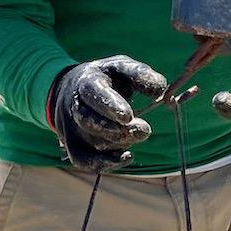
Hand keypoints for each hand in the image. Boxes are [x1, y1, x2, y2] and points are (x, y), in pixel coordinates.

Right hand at [47, 57, 167, 171]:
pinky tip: (127, 156)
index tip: (129, 116)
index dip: (110, 106)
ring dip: (118, 143)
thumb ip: (140, 74)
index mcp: (87, 81)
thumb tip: (160, 89)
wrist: (75, 88)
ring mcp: (70, 126)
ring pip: (91, 141)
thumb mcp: (122, 67)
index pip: (93, 93)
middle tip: (145, 130)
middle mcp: (74, 104)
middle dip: (118, 129)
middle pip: (89, 121)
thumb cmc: (107, 78)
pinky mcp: (72, 144)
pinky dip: (105, 163)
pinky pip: (83, 161)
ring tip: (139, 135)